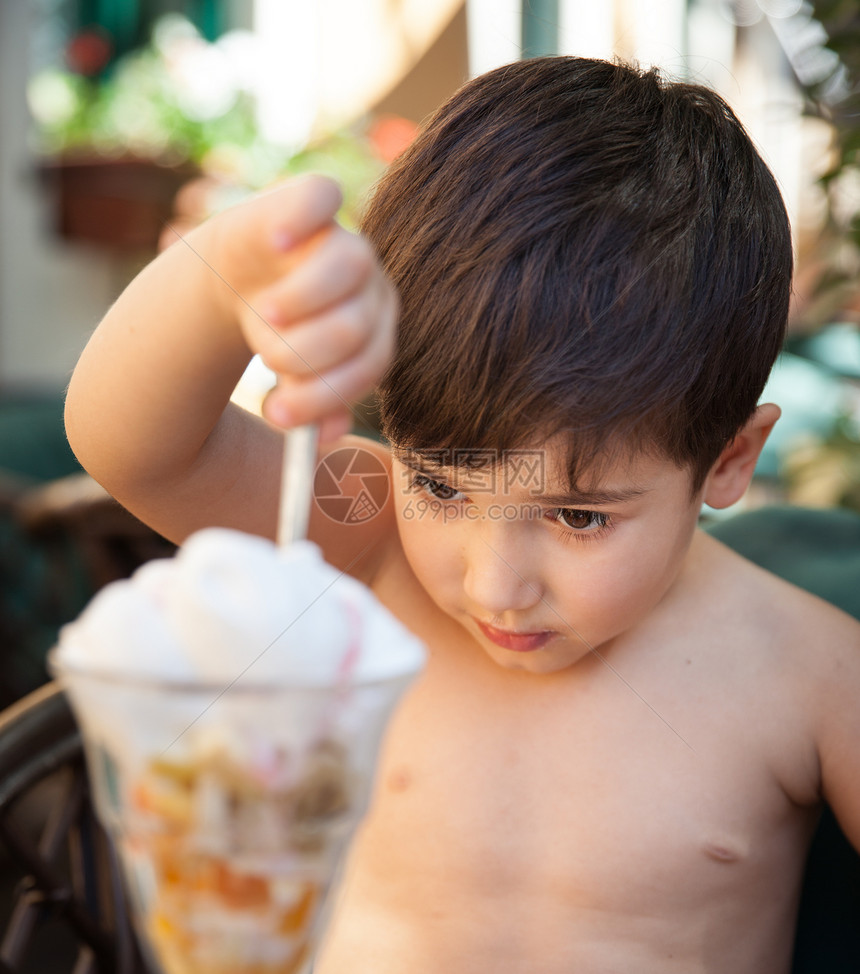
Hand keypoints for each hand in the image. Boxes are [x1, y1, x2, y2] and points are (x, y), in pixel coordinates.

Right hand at [206, 174, 397, 442]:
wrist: (243, 278)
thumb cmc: (278, 335)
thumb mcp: (293, 378)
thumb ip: (311, 407)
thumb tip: (323, 438)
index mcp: (376, 332)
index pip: (371, 363)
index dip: (325, 394)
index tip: (276, 415)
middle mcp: (371, 286)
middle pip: (355, 324)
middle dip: (304, 353)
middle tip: (266, 363)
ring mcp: (343, 239)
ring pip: (346, 265)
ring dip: (300, 300)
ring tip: (264, 316)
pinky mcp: (311, 201)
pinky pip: (320, 195)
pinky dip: (299, 219)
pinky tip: (277, 243)